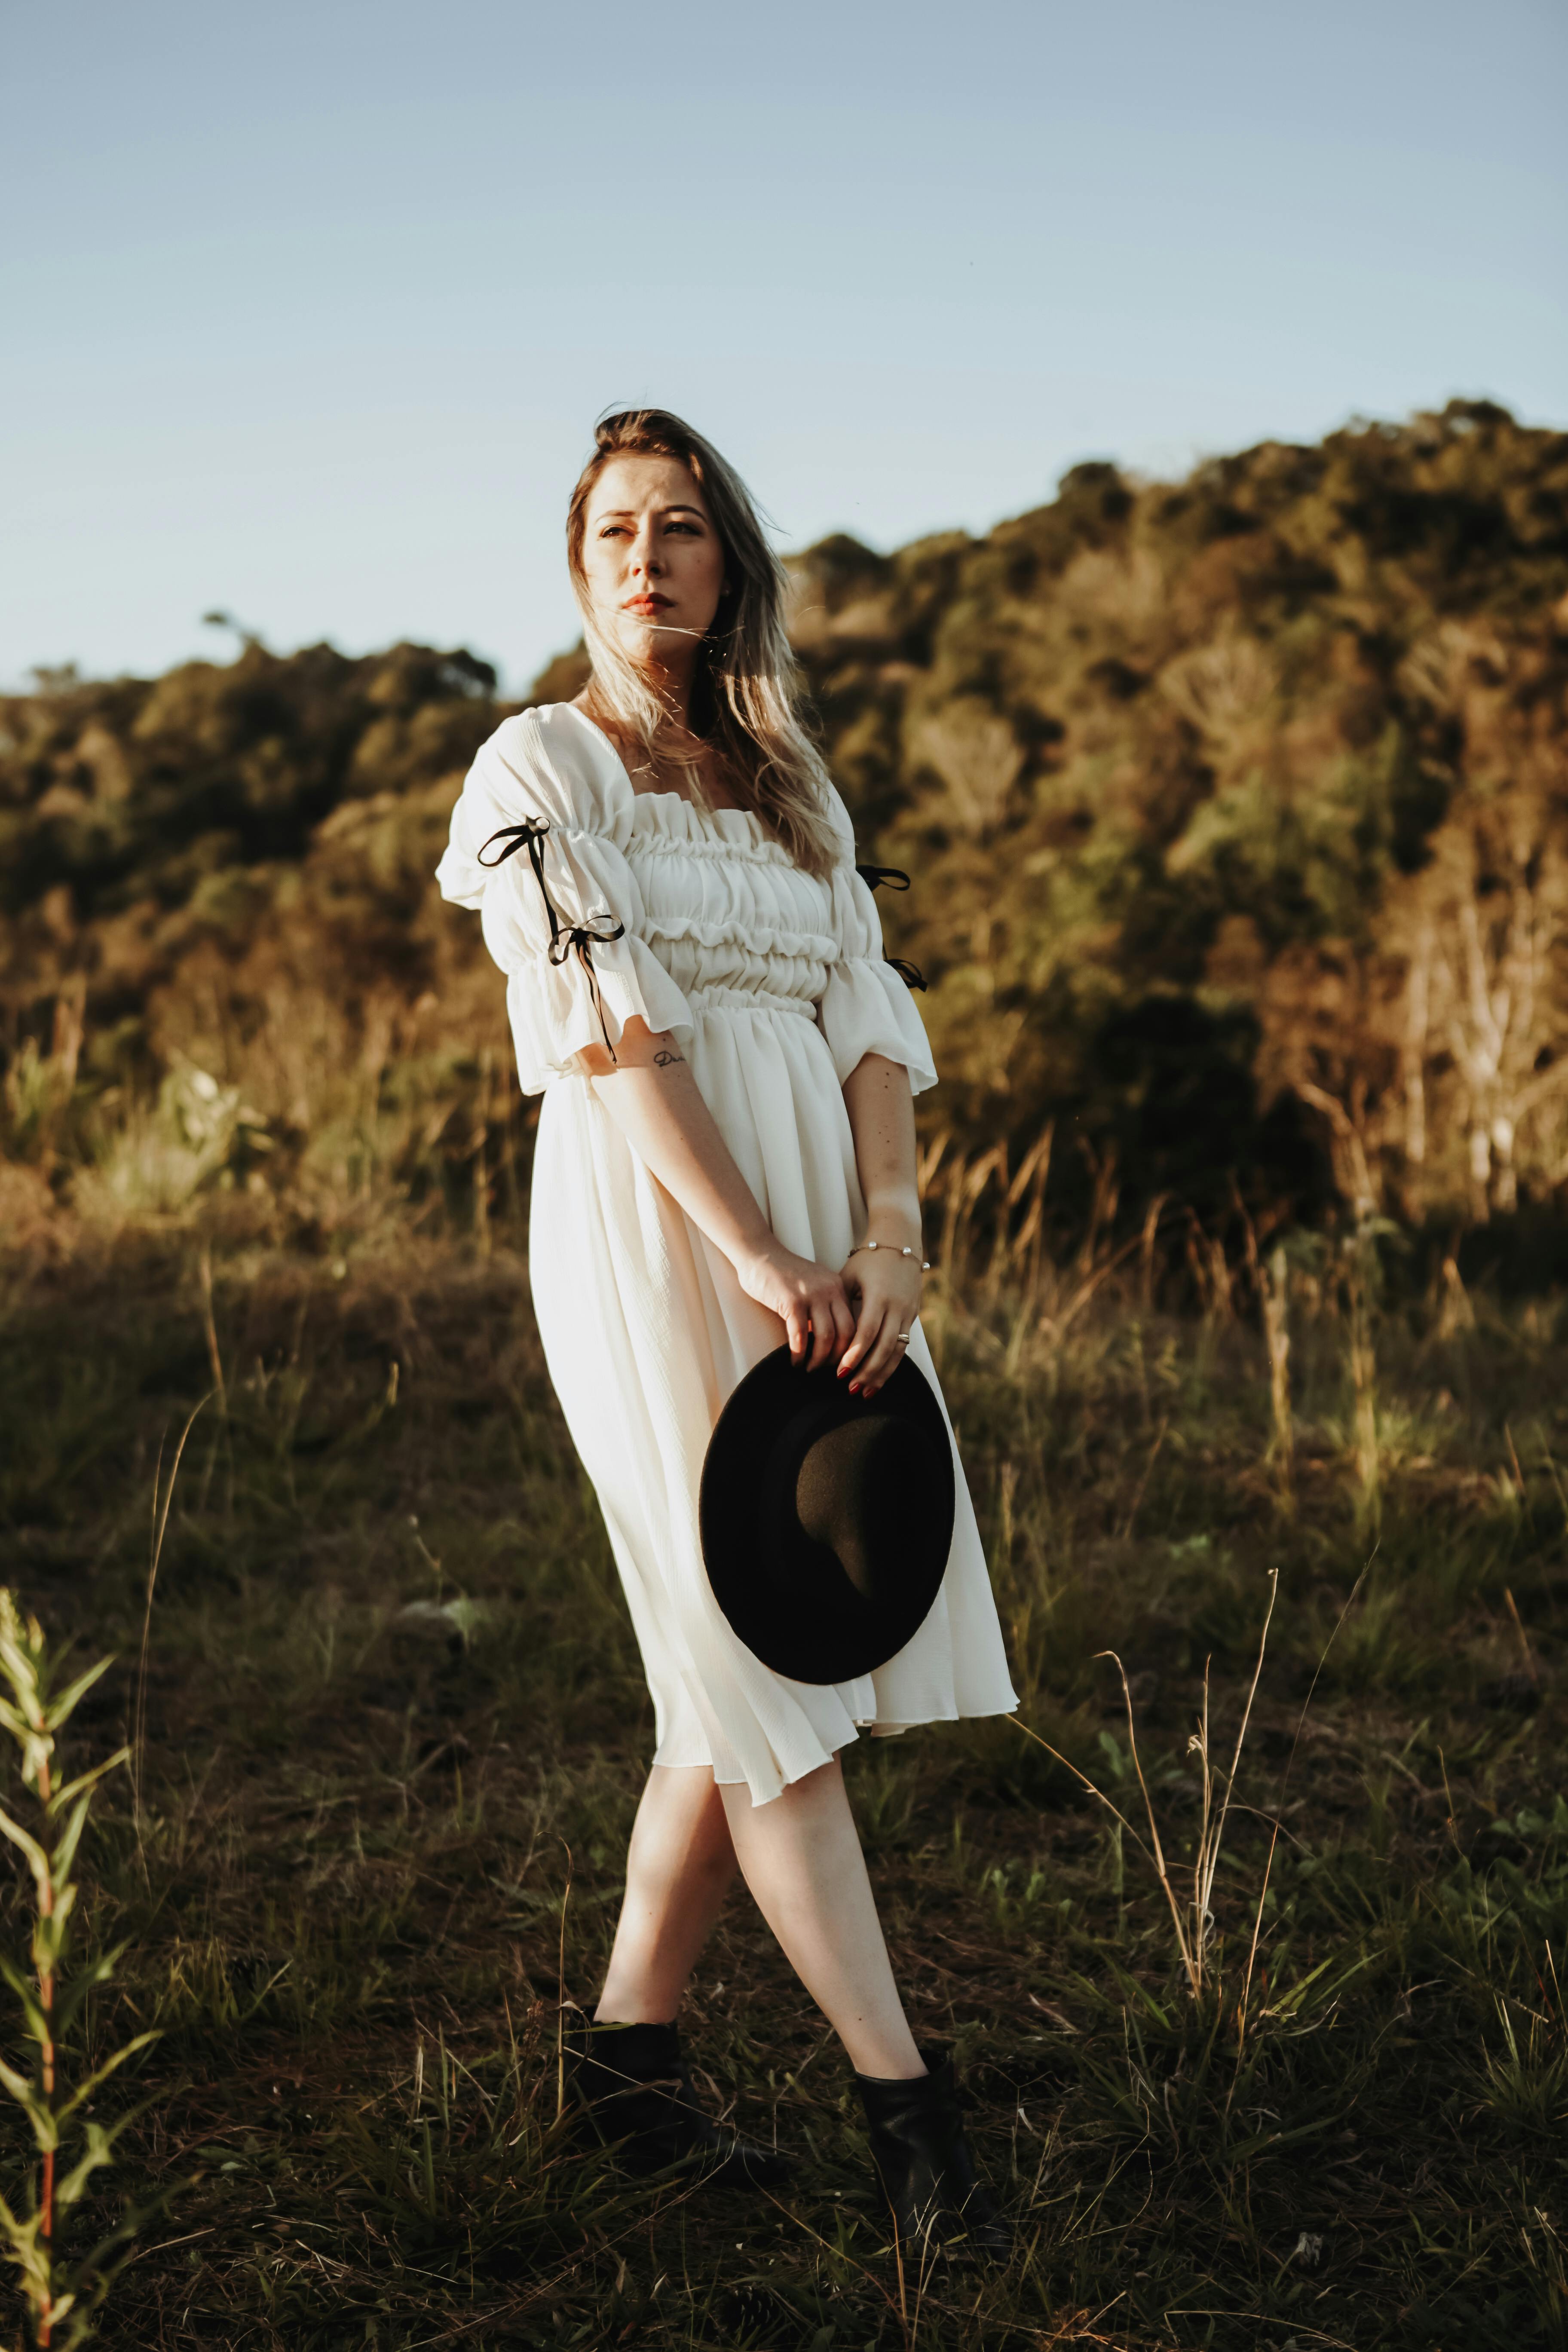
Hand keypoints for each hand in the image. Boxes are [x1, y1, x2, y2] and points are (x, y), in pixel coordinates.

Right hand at [736, 1242, 856, 1371]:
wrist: (760, 1255)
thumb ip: (826, 1307)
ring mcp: (812, 1295)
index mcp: (838, 1287)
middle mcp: (830, 1289)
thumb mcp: (815, 1286)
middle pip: (846, 1333)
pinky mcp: (792, 1301)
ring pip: (826, 1337)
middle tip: (829, 1371)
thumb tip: (831, 1341)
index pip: (855, 1323)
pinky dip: (799, 1353)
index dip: (851, 1348)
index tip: (843, 1363)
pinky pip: (800, 1336)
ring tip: (810, 1369)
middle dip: (838, 1358)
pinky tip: (795, 1361)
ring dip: (818, 1360)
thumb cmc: (786, 1275)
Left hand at [837, 1249, 922, 1398]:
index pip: (867, 1332)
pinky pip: (903, 1346)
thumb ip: (841, 1303)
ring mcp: (908, 1312)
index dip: (854, 1355)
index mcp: (878, 1295)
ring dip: (880, 1374)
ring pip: (897, 1351)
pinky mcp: (913, 1316)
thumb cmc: (868, 1259)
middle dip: (867, 1371)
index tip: (840, 1372)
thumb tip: (824, 1331)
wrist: (901, 1242)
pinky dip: (891, 1365)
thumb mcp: (851, 1276)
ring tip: (864, 1392)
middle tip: (850, 1389)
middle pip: (883, 1347)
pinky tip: (879, 1379)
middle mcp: (896, 1306)